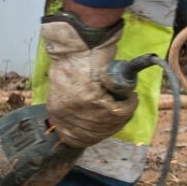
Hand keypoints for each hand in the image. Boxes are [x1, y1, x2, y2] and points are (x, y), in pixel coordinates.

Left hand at [40, 15, 137, 147]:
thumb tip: (80, 115)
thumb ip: (68, 104)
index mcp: (57, 113)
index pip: (76, 137)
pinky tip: (129, 96)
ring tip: (125, 100)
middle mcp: (69, 117)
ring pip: (112, 124)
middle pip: (96, 133)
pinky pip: (122, 111)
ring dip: (121, 113)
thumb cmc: (69, 61)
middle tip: (118, 112)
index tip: (102, 126)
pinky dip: (129, 104)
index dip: (93, 133)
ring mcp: (84, 112)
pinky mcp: (99, 104)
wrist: (76, 47)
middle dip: (110, 124)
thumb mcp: (60, 86)